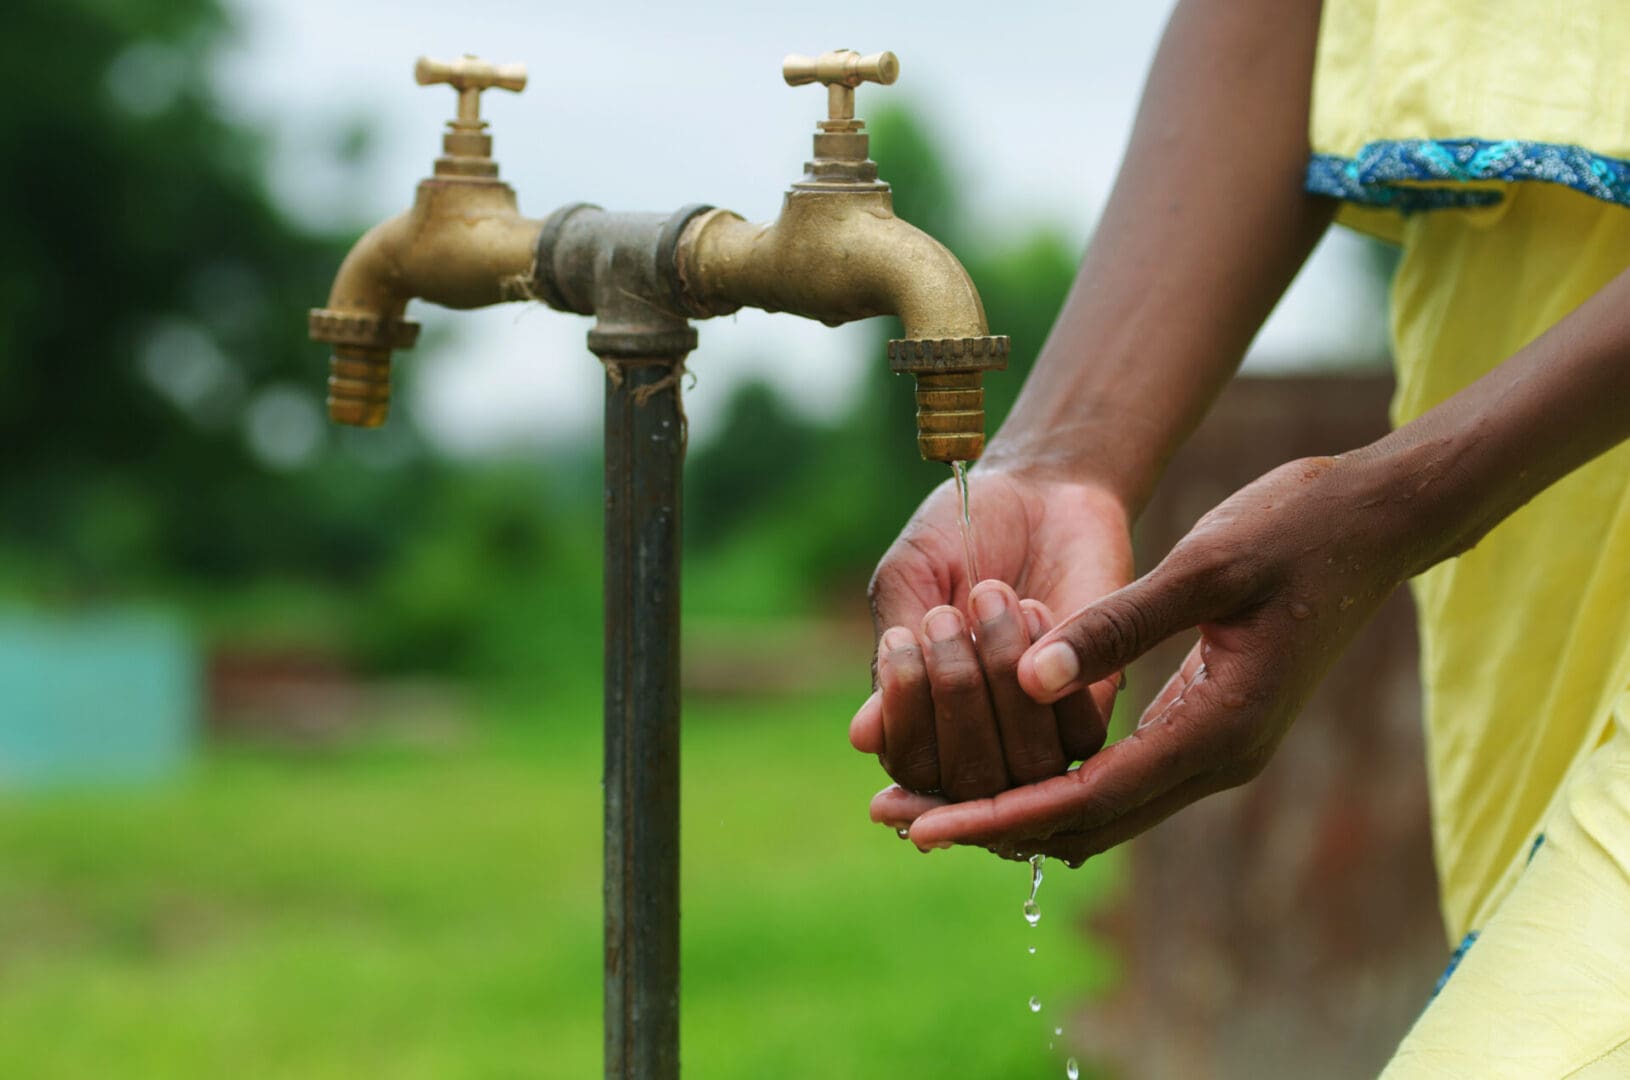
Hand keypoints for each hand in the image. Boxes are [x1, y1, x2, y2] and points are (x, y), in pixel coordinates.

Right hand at [849, 466, 1133, 799]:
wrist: (1037, 488)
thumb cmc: (960, 535)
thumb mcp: (908, 583)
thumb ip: (891, 661)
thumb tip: (864, 738)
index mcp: (924, 721)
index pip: (910, 770)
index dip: (904, 718)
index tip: (902, 639)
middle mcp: (983, 740)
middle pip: (967, 781)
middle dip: (953, 692)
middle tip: (945, 615)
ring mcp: (1042, 730)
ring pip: (1026, 767)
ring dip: (1001, 677)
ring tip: (989, 595)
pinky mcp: (1094, 702)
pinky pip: (1079, 734)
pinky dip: (1049, 666)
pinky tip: (1033, 606)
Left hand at [873, 454, 1410, 861]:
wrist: (1376, 524)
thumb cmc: (1297, 530)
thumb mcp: (1205, 565)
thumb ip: (1118, 626)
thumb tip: (1026, 681)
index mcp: (1218, 728)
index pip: (1086, 799)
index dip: (997, 816)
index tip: (921, 825)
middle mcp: (1218, 758)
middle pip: (1087, 824)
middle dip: (992, 826)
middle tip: (900, 819)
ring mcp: (1219, 749)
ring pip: (1103, 811)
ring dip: (1019, 810)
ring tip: (931, 800)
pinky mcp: (1212, 727)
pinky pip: (1121, 780)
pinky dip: (1056, 782)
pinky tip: (1003, 761)